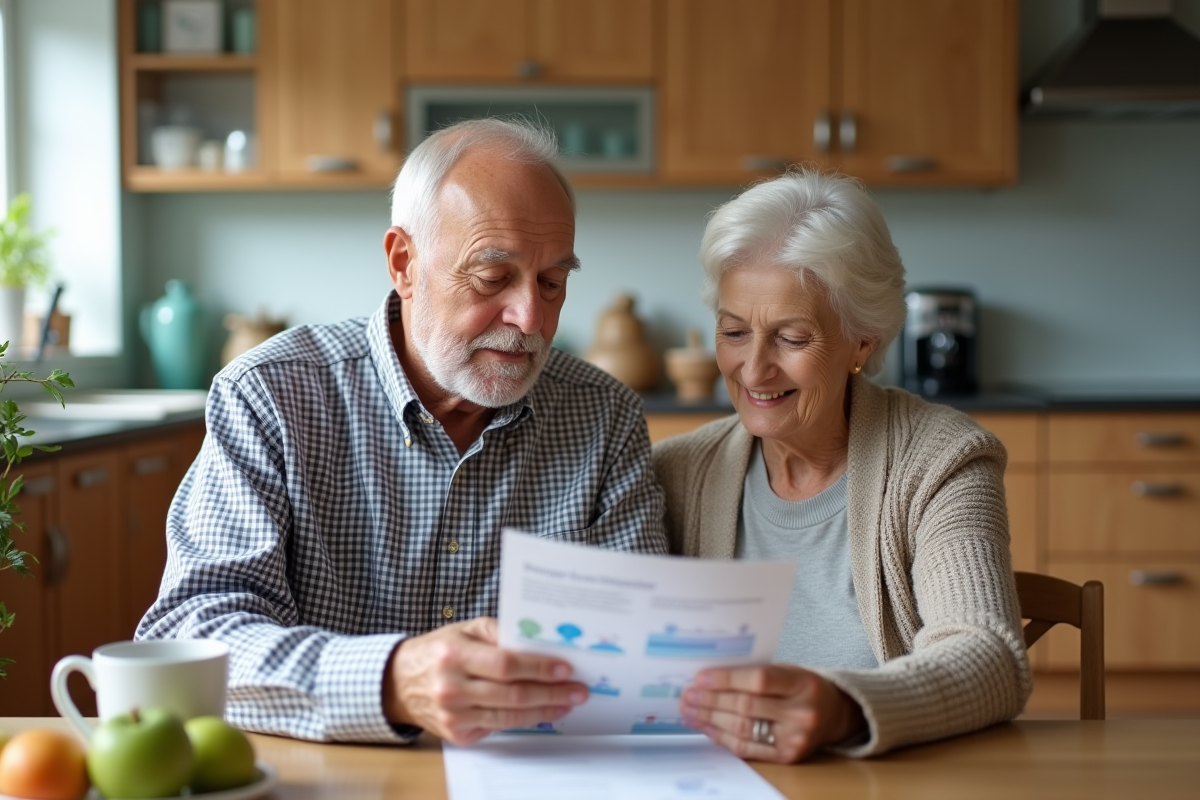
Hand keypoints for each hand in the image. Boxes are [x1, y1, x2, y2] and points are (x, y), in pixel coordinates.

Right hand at [383, 616, 587, 744]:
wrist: (401, 682)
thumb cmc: (439, 651)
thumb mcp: (464, 630)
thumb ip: (499, 632)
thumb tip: (538, 640)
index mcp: (454, 656)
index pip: (504, 665)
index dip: (537, 668)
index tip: (564, 668)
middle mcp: (452, 688)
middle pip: (512, 695)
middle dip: (551, 693)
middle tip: (578, 690)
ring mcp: (454, 715)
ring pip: (509, 717)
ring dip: (544, 710)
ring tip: (568, 702)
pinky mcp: (458, 735)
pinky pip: (498, 729)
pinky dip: (524, 721)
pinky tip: (542, 712)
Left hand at [679, 664, 864, 762]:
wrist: (835, 714)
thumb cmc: (804, 686)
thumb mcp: (789, 670)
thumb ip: (756, 673)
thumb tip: (710, 677)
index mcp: (802, 683)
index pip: (758, 680)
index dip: (726, 679)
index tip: (700, 678)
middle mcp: (801, 713)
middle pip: (746, 707)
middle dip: (711, 701)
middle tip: (688, 696)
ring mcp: (795, 738)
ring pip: (742, 729)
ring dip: (710, 720)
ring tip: (690, 711)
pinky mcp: (787, 756)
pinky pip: (747, 748)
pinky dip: (722, 737)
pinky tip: (707, 727)